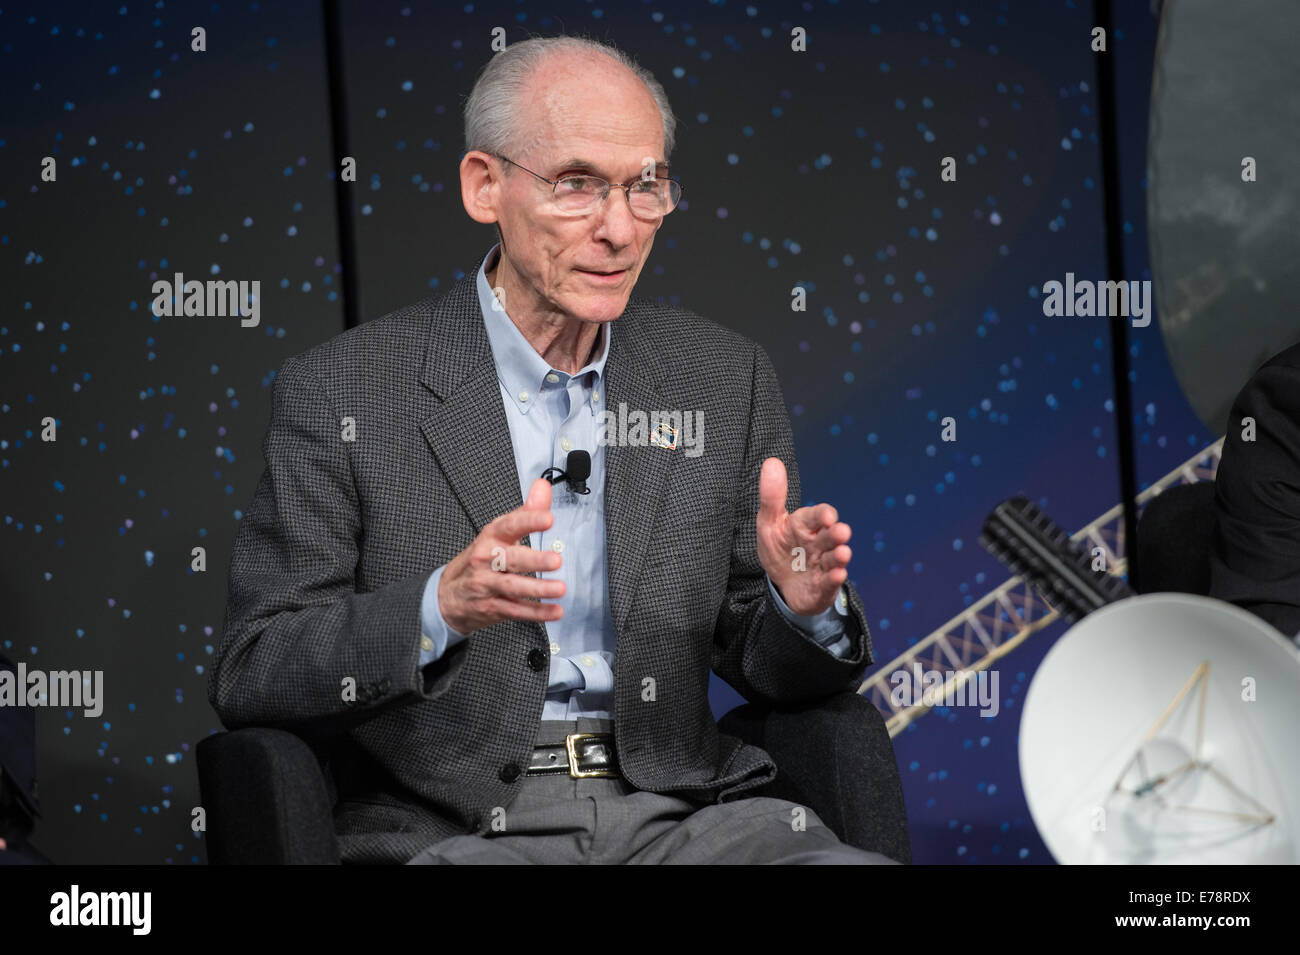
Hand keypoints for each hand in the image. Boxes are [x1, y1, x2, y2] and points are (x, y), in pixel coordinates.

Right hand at [438, 477, 564, 634]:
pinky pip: (517, 611)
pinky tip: (555, 611)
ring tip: (559, 588)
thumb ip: (526, 511)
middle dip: (534, 560)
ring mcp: (488, 585)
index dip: (528, 521)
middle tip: (556, 560)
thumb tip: (543, 487)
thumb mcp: (498, 533)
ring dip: (538, 588)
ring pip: (513, 587)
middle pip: (510, 559)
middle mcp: (487, 561)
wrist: (447, 595)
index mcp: (491, 538)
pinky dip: (537, 612)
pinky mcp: (493, 607)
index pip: (509, 526)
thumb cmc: (479, 560)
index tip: (547, 518)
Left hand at [756, 457, 851, 615]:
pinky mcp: (824, 586)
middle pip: (830, 536)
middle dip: (836, 534)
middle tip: (841, 532)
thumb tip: (772, 461)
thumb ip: (771, 497)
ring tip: (843, 553)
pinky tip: (838, 574)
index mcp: (806, 525)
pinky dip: (834, 577)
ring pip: (834, 558)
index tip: (827, 516)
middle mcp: (819, 543)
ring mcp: (823, 564)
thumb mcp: (769, 523)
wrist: (783, 584)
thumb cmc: (779, 548)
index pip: (818, 515)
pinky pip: (830, 581)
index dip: (823, 514)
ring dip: (840, 555)